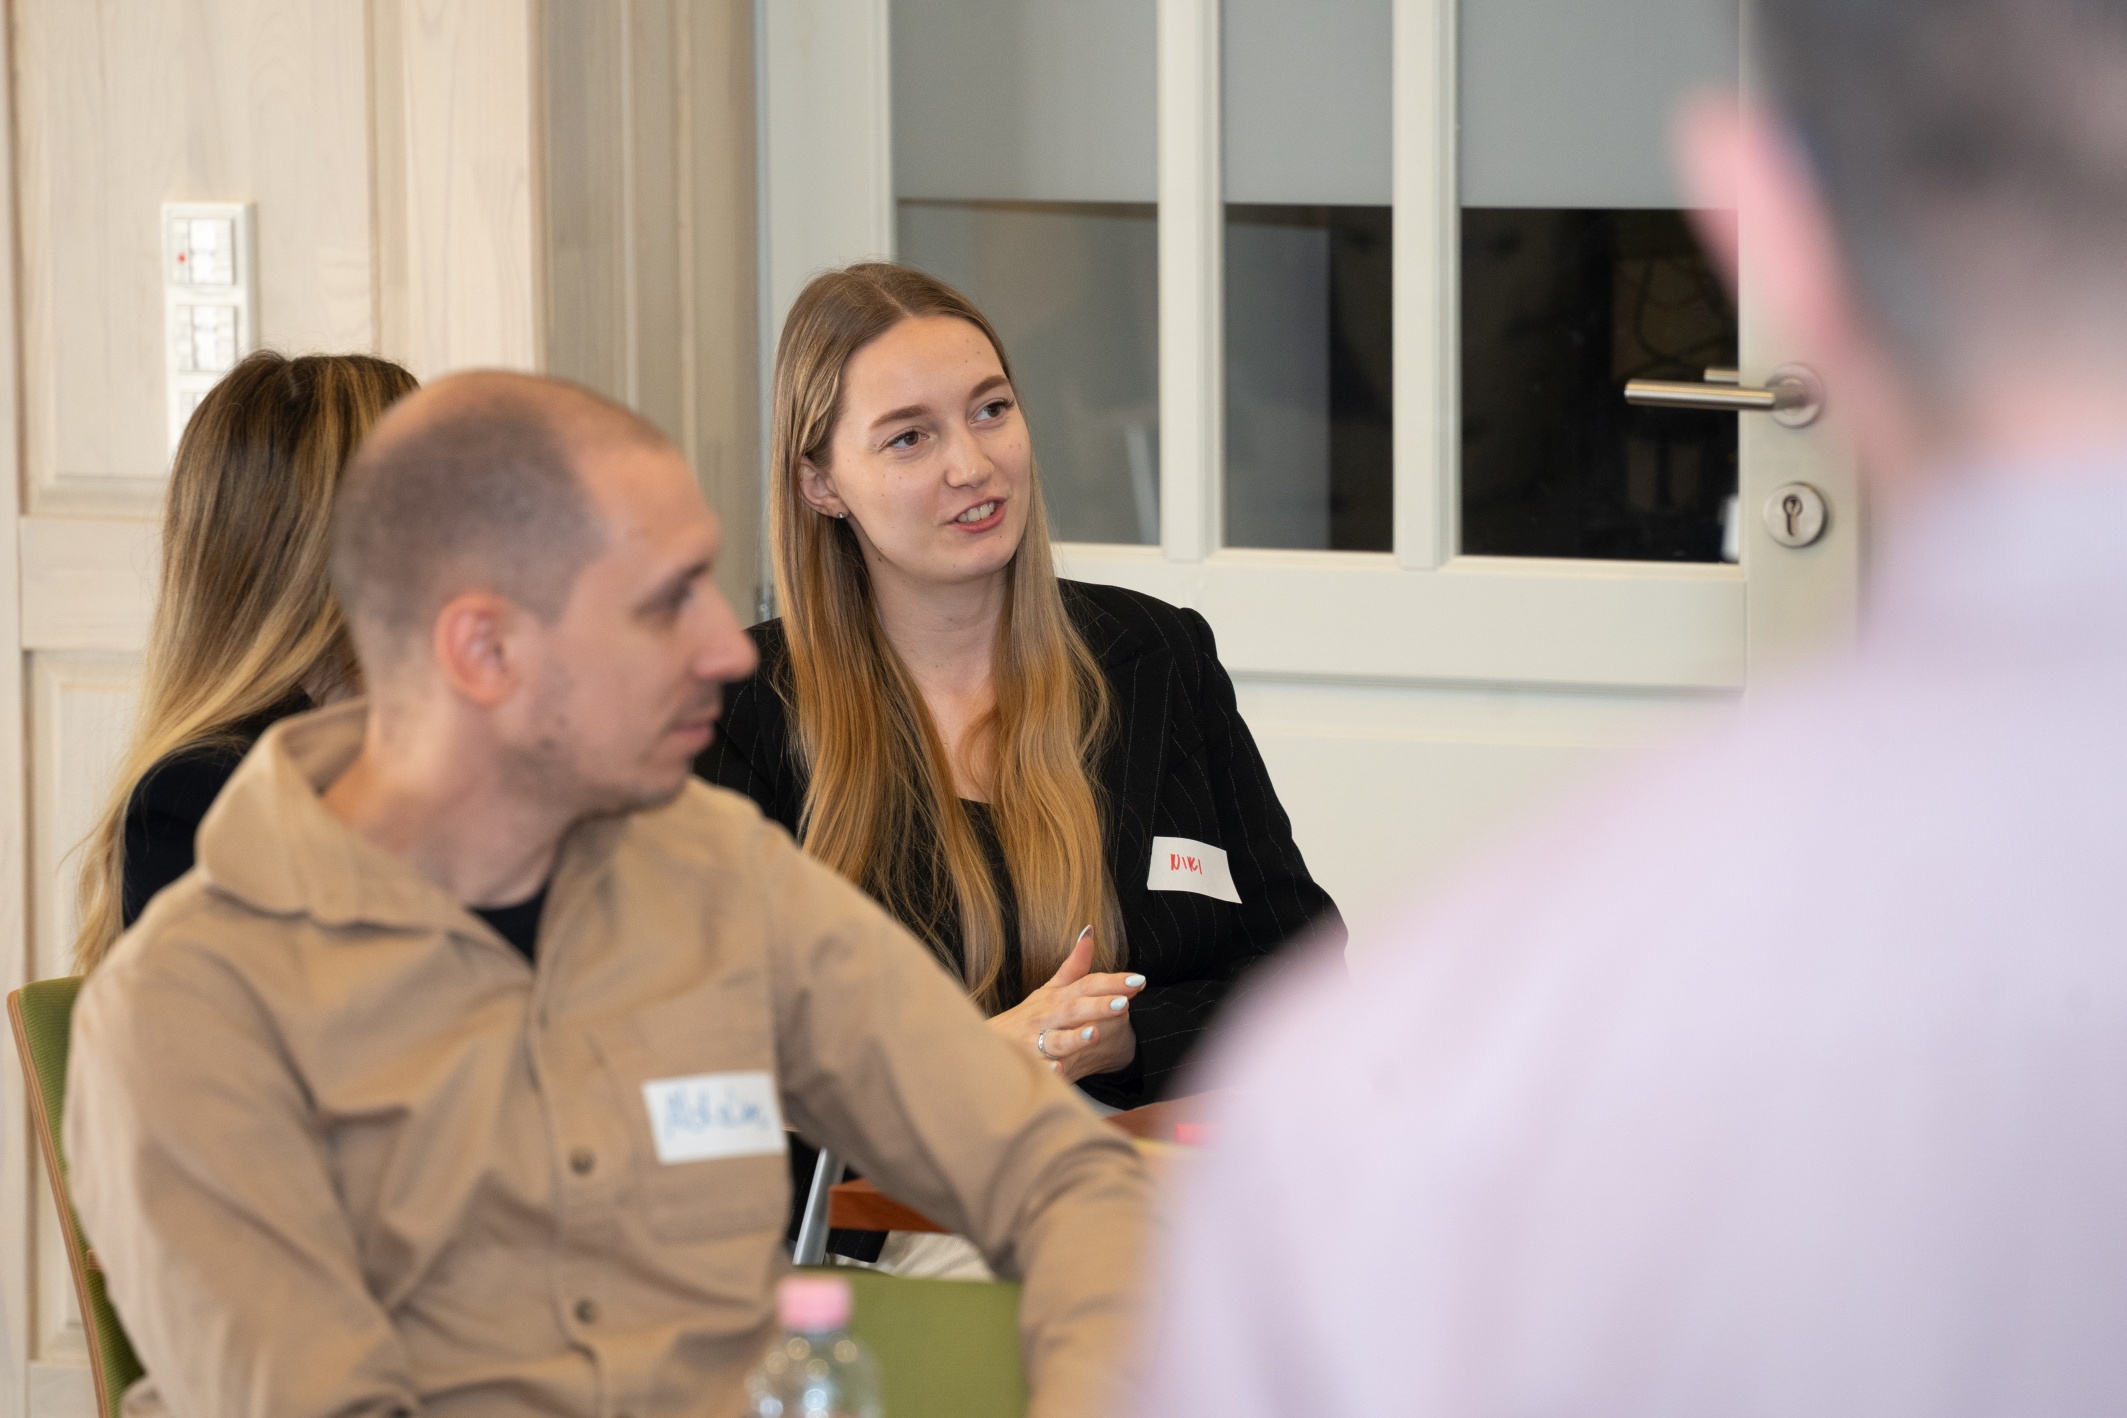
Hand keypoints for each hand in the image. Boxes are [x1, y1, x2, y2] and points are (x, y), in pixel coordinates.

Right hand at [987, 927, 1145, 1083]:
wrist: (988, 1042)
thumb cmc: (1026, 1016)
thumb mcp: (1049, 988)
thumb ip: (1074, 966)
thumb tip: (1089, 932)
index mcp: (1057, 998)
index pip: (1087, 985)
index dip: (1112, 982)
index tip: (1139, 981)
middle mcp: (1047, 1017)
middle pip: (1074, 1009)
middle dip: (1098, 1006)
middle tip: (1124, 1003)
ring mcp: (1036, 1041)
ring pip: (1056, 1040)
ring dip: (1074, 1038)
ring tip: (1094, 1034)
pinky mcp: (1028, 1064)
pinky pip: (1038, 1068)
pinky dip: (1047, 1069)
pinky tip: (1058, 1070)